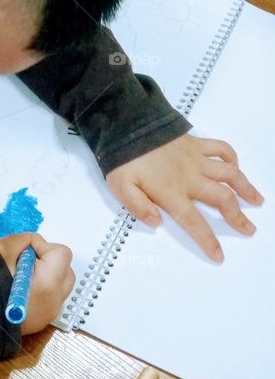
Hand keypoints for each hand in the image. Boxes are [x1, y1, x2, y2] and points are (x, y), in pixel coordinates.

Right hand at [0, 231, 74, 332]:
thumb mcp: (0, 251)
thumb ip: (21, 241)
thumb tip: (30, 244)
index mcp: (48, 283)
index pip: (61, 253)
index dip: (43, 246)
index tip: (24, 251)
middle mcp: (54, 301)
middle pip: (66, 271)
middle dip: (50, 261)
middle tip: (25, 262)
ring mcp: (49, 314)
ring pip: (60, 287)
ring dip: (47, 276)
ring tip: (22, 277)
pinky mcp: (41, 322)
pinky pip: (50, 300)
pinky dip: (41, 291)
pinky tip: (21, 291)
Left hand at [106, 134, 263, 261]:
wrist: (126, 123)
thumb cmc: (121, 157)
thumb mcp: (121, 187)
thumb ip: (138, 207)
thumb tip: (156, 223)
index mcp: (171, 192)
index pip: (194, 221)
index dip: (208, 240)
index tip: (219, 255)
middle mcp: (189, 176)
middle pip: (222, 198)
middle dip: (237, 217)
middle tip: (249, 229)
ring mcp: (195, 158)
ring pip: (228, 173)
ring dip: (245, 187)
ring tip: (257, 200)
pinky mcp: (195, 143)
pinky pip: (220, 148)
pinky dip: (232, 157)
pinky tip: (236, 166)